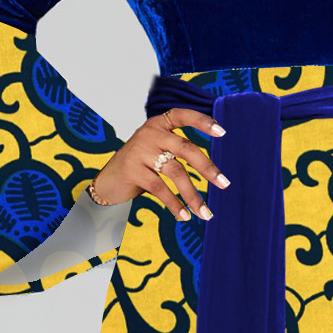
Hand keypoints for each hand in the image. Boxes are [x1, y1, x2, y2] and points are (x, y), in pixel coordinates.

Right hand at [88, 107, 229, 220]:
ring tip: (205, 213)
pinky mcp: (133, 170)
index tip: (222, 132)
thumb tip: (213, 170)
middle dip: (207, 168)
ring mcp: (140, 151)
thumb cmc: (140, 166)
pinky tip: (184, 216)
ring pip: (175, 172)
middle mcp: (150, 133)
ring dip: (193, 195)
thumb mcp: (158, 150)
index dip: (203, 122)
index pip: (183, 115)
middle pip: (185, 148)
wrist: (108, 182)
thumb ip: (178, 150)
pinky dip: (174, 204)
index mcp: (159, 124)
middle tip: (224, 184)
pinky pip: (160, 188)